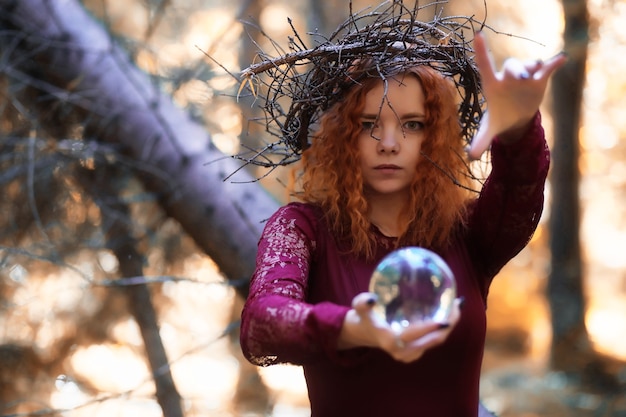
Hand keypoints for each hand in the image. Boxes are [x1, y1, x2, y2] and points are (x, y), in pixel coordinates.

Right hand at [338, 293, 462, 362]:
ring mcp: (410, 355)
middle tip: (457, 305)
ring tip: (457, 307)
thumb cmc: (365, 317)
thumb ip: (363, 303)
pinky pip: (433, 342)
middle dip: (448, 324)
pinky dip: (442, 330)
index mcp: (391, 341)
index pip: (416, 335)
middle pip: (433, 340)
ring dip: (448, 326)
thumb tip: (373, 299)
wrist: (365, 333)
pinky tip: (449, 314)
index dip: (431, 327)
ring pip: (436, 342)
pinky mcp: (415, 353)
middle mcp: (403, 351)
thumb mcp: (360, 307)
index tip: (444, 317)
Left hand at [467, 31, 566, 159]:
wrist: (516, 117)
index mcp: (492, 85)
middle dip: (516, 68)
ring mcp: (524, 76)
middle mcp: (508, 77)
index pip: (485, 65)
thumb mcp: (489, 130)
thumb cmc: (499, 118)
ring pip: (529, 64)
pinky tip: (562, 59)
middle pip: (511, 65)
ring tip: (538, 69)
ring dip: (533, 66)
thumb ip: (480, 141)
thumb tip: (471, 156)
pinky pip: (547, 68)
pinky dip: (554, 63)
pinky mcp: (539, 79)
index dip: (481, 51)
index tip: (477, 36)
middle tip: (520, 77)